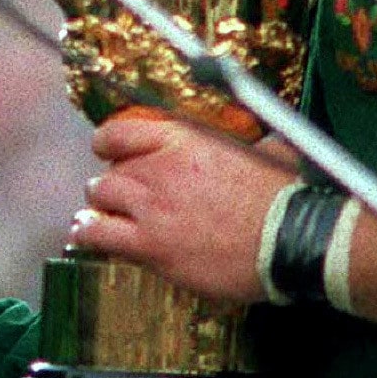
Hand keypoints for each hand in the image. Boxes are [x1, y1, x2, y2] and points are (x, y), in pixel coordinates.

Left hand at [69, 108, 299, 303]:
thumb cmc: (287, 197)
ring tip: (100, 215)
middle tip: (124, 197)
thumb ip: (250, 143)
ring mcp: (151, 207)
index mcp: (185, 140)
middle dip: (114, 182)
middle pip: (110, 168)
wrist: (291, 239)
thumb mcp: (270, 150)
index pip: (121, 131)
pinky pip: (99, 235)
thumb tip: (263, 141)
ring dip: (100, 206)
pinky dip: (88, 233)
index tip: (112, 153)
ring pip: (99, 197)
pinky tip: (85, 235)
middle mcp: (160, 167)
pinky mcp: (150, 246)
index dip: (111, 144)